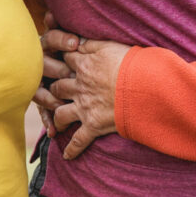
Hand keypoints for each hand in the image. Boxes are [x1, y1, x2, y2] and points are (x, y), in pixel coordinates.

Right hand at [32, 12, 80, 137]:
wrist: (55, 66)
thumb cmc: (67, 49)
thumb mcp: (65, 38)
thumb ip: (60, 28)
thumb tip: (50, 14)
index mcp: (47, 43)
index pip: (51, 38)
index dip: (62, 40)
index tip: (75, 43)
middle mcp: (38, 61)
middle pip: (44, 65)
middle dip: (57, 69)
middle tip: (68, 73)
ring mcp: (37, 81)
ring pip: (40, 90)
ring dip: (50, 97)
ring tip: (60, 103)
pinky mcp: (39, 98)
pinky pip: (42, 110)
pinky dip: (48, 120)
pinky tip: (53, 130)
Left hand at [49, 39, 130, 159]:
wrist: (143, 86)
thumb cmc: (132, 62)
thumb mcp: (111, 44)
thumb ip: (92, 43)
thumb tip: (79, 40)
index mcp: (84, 64)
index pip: (64, 59)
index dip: (60, 58)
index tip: (59, 59)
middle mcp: (79, 86)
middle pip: (57, 86)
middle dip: (52, 88)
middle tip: (51, 90)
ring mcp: (84, 107)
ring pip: (60, 113)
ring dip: (56, 117)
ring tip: (55, 121)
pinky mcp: (93, 125)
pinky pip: (78, 140)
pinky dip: (72, 150)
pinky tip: (67, 156)